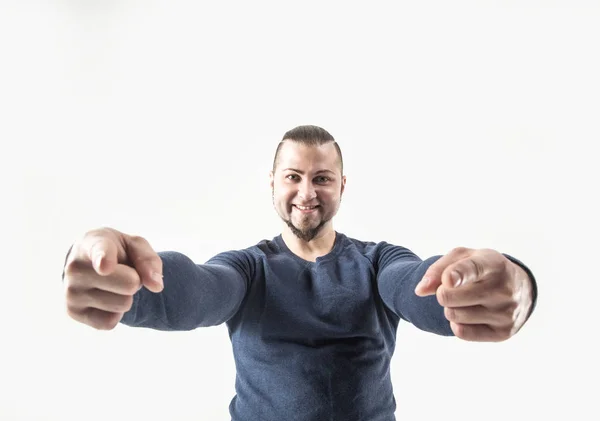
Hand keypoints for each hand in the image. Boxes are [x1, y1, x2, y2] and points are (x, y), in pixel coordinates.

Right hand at [63, 227, 163, 329]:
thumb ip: (148, 260)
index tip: (105, 266)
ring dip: (126, 296)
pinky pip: (110, 322)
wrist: (91, 263)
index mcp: (92, 243)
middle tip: (124, 273)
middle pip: (129, 284)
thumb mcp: (135, 245)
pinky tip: (104, 298)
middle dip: (135, 281)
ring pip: (123, 304)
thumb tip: (156, 286)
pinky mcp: (73, 312)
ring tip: (113, 284)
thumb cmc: (116, 251)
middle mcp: (76, 268)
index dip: (105, 260)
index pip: (101, 253)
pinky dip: (115, 313)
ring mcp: (71, 292)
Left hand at [414, 247, 532, 341]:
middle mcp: (503, 289)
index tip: (448, 280)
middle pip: (449, 297)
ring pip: (454, 315)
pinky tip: (469, 314)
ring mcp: (506, 313)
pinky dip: (457, 324)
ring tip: (465, 300)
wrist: (519, 287)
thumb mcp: (462, 258)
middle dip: (442, 293)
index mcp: (492, 263)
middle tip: (451, 289)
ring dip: (451, 308)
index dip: (457, 274)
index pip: (472, 269)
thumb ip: (438, 269)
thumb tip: (420, 291)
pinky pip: (463, 333)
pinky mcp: (504, 332)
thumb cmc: (481, 268)